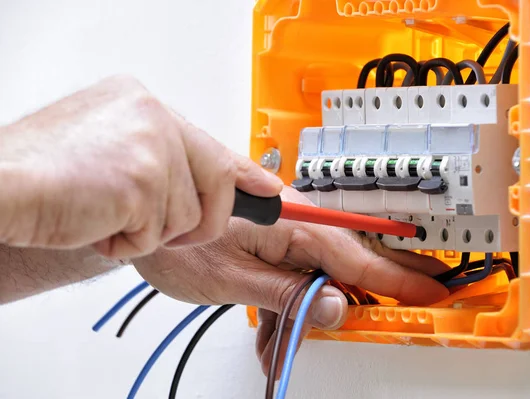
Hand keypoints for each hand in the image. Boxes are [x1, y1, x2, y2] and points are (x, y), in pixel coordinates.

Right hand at [0, 75, 281, 257]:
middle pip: (216, 181)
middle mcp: (152, 115)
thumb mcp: (110, 149)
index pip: (210, 143)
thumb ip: (160, 158)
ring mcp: (151, 146)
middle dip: (197, 220)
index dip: (243, 173)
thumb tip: (206, 181)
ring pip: (188, 216)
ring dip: (147, 231)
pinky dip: (127, 243)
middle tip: (156, 225)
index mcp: (142, 103)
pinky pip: (161, 233)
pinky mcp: (143, 181)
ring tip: (104, 214)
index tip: (270, 190)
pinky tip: (95, 223)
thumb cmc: (43, 174)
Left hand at [132, 187, 449, 376]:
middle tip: (411, 302)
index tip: (429, 291)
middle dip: (367, 293)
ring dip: (303, 316)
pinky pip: (292, 275)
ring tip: (278, 353)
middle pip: (346, 262)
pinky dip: (284, 308)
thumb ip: (288, 292)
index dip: (397, 278)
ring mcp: (281, 230)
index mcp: (290, 223)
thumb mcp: (234, 279)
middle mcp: (292, 221)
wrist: (148, 216)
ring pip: (315, 276)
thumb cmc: (179, 243)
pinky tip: (268, 339)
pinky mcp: (269, 240)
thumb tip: (335, 306)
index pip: (356, 256)